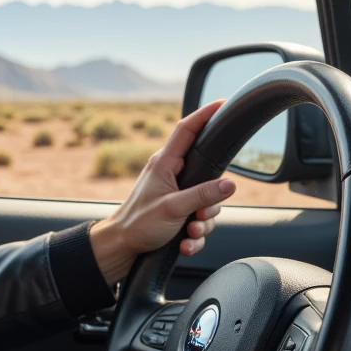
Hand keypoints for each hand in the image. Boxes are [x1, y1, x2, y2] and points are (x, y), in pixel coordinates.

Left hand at [88, 101, 234, 283]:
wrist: (121, 248)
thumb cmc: (139, 223)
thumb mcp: (174, 208)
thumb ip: (203, 195)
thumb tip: (230, 185)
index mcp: (165, 164)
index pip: (187, 130)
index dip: (204, 114)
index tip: (222, 103)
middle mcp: (171, 175)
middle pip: (208, 177)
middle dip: (210, 202)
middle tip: (200, 215)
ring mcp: (175, 195)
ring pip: (206, 204)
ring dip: (203, 223)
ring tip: (189, 232)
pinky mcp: (176, 214)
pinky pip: (198, 222)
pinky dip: (195, 237)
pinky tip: (185, 245)